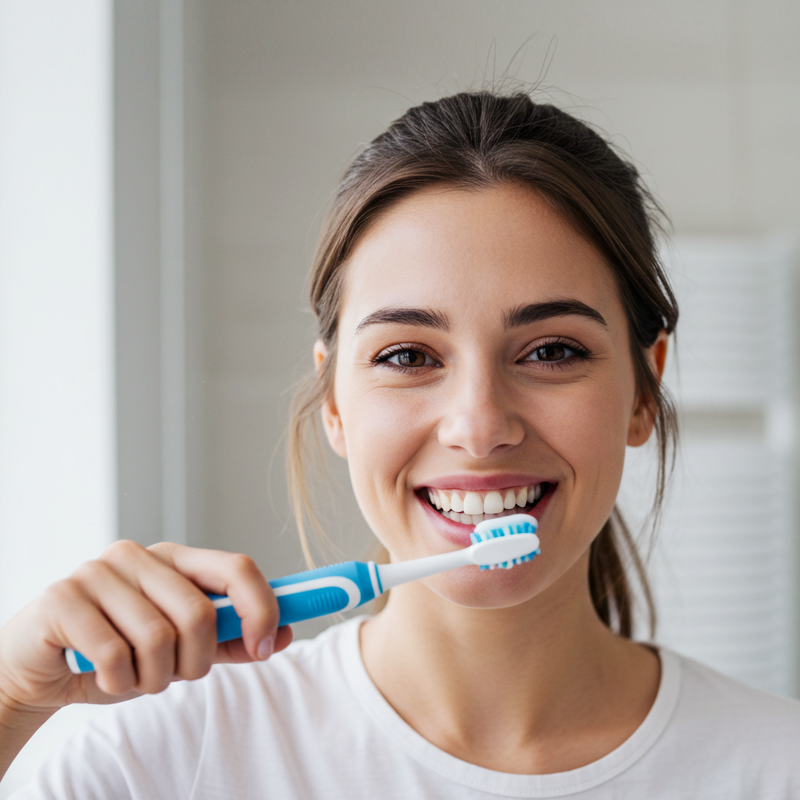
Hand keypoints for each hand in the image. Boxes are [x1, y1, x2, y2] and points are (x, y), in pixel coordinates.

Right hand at [0, 540, 291, 714]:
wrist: (38, 668)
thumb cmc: (116, 652)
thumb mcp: (180, 650)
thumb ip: (228, 640)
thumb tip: (286, 633)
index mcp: (174, 558)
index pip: (236, 567)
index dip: (261, 607)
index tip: (266, 647)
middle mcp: (140, 555)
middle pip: (200, 612)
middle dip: (195, 663)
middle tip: (174, 675)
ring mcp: (98, 570)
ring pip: (159, 638)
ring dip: (153, 679)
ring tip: (133, 676)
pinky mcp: (63, 597)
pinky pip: (114, 655)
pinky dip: (117, 682)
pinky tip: (102, 676)